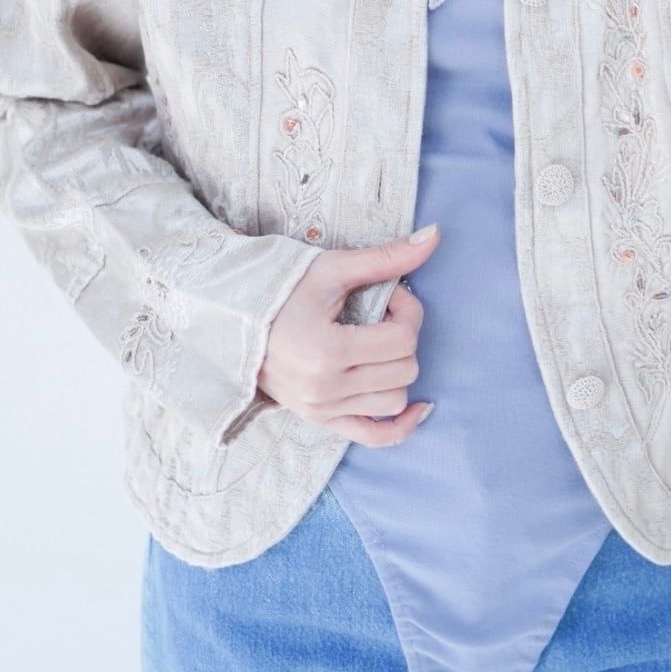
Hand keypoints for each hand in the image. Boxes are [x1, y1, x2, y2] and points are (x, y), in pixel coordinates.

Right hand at [257, 223, 440, 446]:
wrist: (235, 320)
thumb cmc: (282, 290)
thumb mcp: (332, 269)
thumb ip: (386, 257)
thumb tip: (435, 235)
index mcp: (326, 350)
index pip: (402, 339)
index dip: (408, 311)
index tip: (389, 297)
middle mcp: (324, 388)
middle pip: (405, 369)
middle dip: (403, 337)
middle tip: (381, 316)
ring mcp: (322, 410)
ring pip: (396, 400)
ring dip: (397, 369)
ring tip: (376, 345)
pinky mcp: (321, 421)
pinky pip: (377, 436)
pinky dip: (402, 424)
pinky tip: (418, 406)